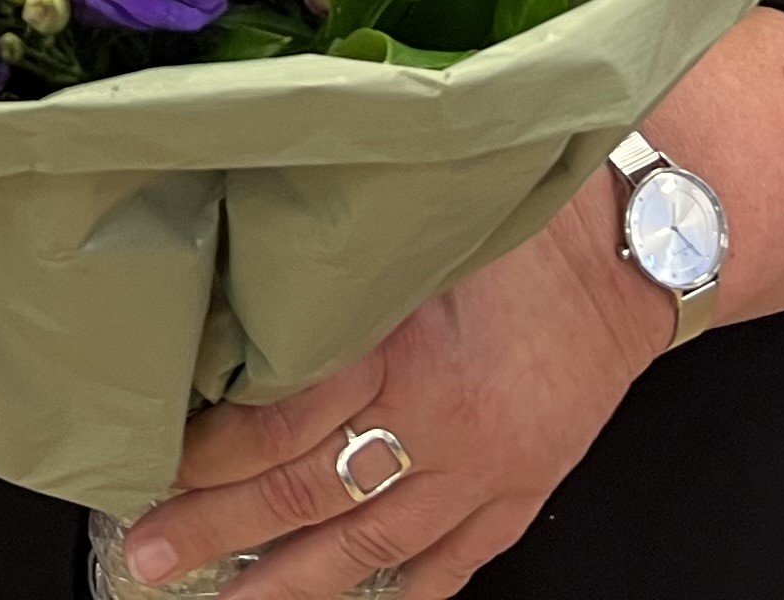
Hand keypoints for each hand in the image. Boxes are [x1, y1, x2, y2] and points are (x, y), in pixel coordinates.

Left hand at [121, 183, 669, 595]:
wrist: (634, 250)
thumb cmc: (521, 220)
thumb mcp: (412, 228)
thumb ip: (334, 273)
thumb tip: (235, 289)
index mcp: (399, 350)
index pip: (278, 423)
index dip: (208, 455)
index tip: (152, 464)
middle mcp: (435, 425)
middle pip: (303, 494)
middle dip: (217, 530)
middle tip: (149, 554)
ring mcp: (479, 472)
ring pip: (367, 547)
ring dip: (288, 582)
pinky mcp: (520, 493)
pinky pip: (452, 562)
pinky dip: (402, 589)